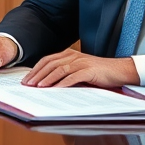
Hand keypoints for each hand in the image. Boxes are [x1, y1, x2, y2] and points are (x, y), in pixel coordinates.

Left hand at [21, 49, 138, 87]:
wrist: (119, 70)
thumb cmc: (98, 72)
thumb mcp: (79, 70)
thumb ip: (65, 73)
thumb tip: (48, 84)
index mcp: (69, 54)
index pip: (47, 60)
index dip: (35, 69)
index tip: (26, 79)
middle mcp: (73, 56)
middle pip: (50, 64)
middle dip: (37, 75)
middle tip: (27, 84)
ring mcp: (81, 63)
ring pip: (59, 69)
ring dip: (47, 79)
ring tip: (38, 87)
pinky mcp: (89, 71)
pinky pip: (73, 77)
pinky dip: (63, 83)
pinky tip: (55, 89)